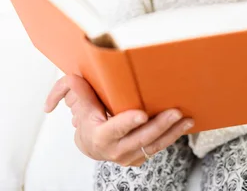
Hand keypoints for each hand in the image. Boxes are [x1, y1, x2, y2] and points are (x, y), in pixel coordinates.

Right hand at [44, 74, 193, 165]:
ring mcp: (129, 155)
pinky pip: (158, 147)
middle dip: (159, 125)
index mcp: (98, 135)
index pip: (113, 129)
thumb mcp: (76, 100)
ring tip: (186, 119)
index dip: (127, 122)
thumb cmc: (87, 116)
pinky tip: (184, 124)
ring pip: (153, 145)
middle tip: (174, 112)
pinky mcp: (140, 156)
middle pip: (139, 138)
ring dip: (172, 132)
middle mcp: (114, 149)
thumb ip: (69, 91)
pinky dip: (172, 136)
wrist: (91, 142)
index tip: (140, 113)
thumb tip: (60, 93)